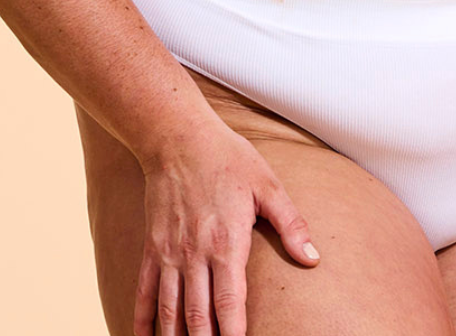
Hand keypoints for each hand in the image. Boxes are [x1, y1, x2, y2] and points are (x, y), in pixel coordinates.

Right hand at [135, 125, 319, 335]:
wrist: (178, 139)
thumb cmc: (229, 160)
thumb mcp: (270, 186)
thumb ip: (291, 224)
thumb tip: (312, 258)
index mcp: (227, 243)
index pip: (228, 302)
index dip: (233, 333)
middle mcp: (194, 254)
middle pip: (197, 315)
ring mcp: (169, 253)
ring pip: (169, 309)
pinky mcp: (151, 248)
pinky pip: (144, 291)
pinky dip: (143, 318)